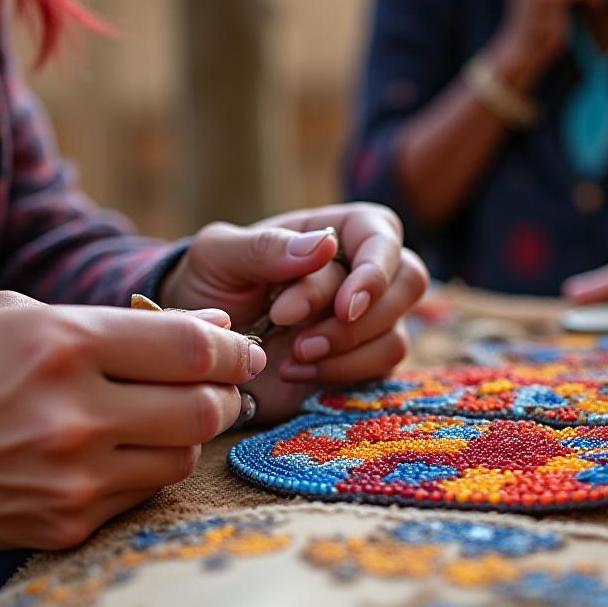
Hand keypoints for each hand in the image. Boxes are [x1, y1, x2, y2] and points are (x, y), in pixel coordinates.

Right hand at [0, 291, 262, 569]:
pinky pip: (143, 494)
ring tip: (164, 414)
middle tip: (219, 384)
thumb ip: (119, 319)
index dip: (233, 347)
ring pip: (182, 456)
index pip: (191, 348)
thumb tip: (210, 325)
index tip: (244, 349)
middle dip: (225, 394)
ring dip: (189, 433)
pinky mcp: (67, 524)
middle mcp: (74, 414)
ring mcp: (72, 478)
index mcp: (62, 344)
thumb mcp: (16, 315)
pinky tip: (120, 449)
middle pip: (203, 409)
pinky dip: (146, 468)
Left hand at [159, 203, 428, 421]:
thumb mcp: (218, 256)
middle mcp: (359, 272)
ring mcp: (364, 320)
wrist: (199, 345)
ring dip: (347, 350)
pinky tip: (294, 372)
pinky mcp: (359, 362)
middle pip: (408, 283)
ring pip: (397, 333)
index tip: (342, 304)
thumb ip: (265, 248)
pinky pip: (381, 369)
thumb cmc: (208, 286)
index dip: (375, 270)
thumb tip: (324, 247)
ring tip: (290, 355)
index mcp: (334, 232)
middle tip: (296, 335)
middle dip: (359, 317)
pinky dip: (341, 373)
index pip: (382, 233)